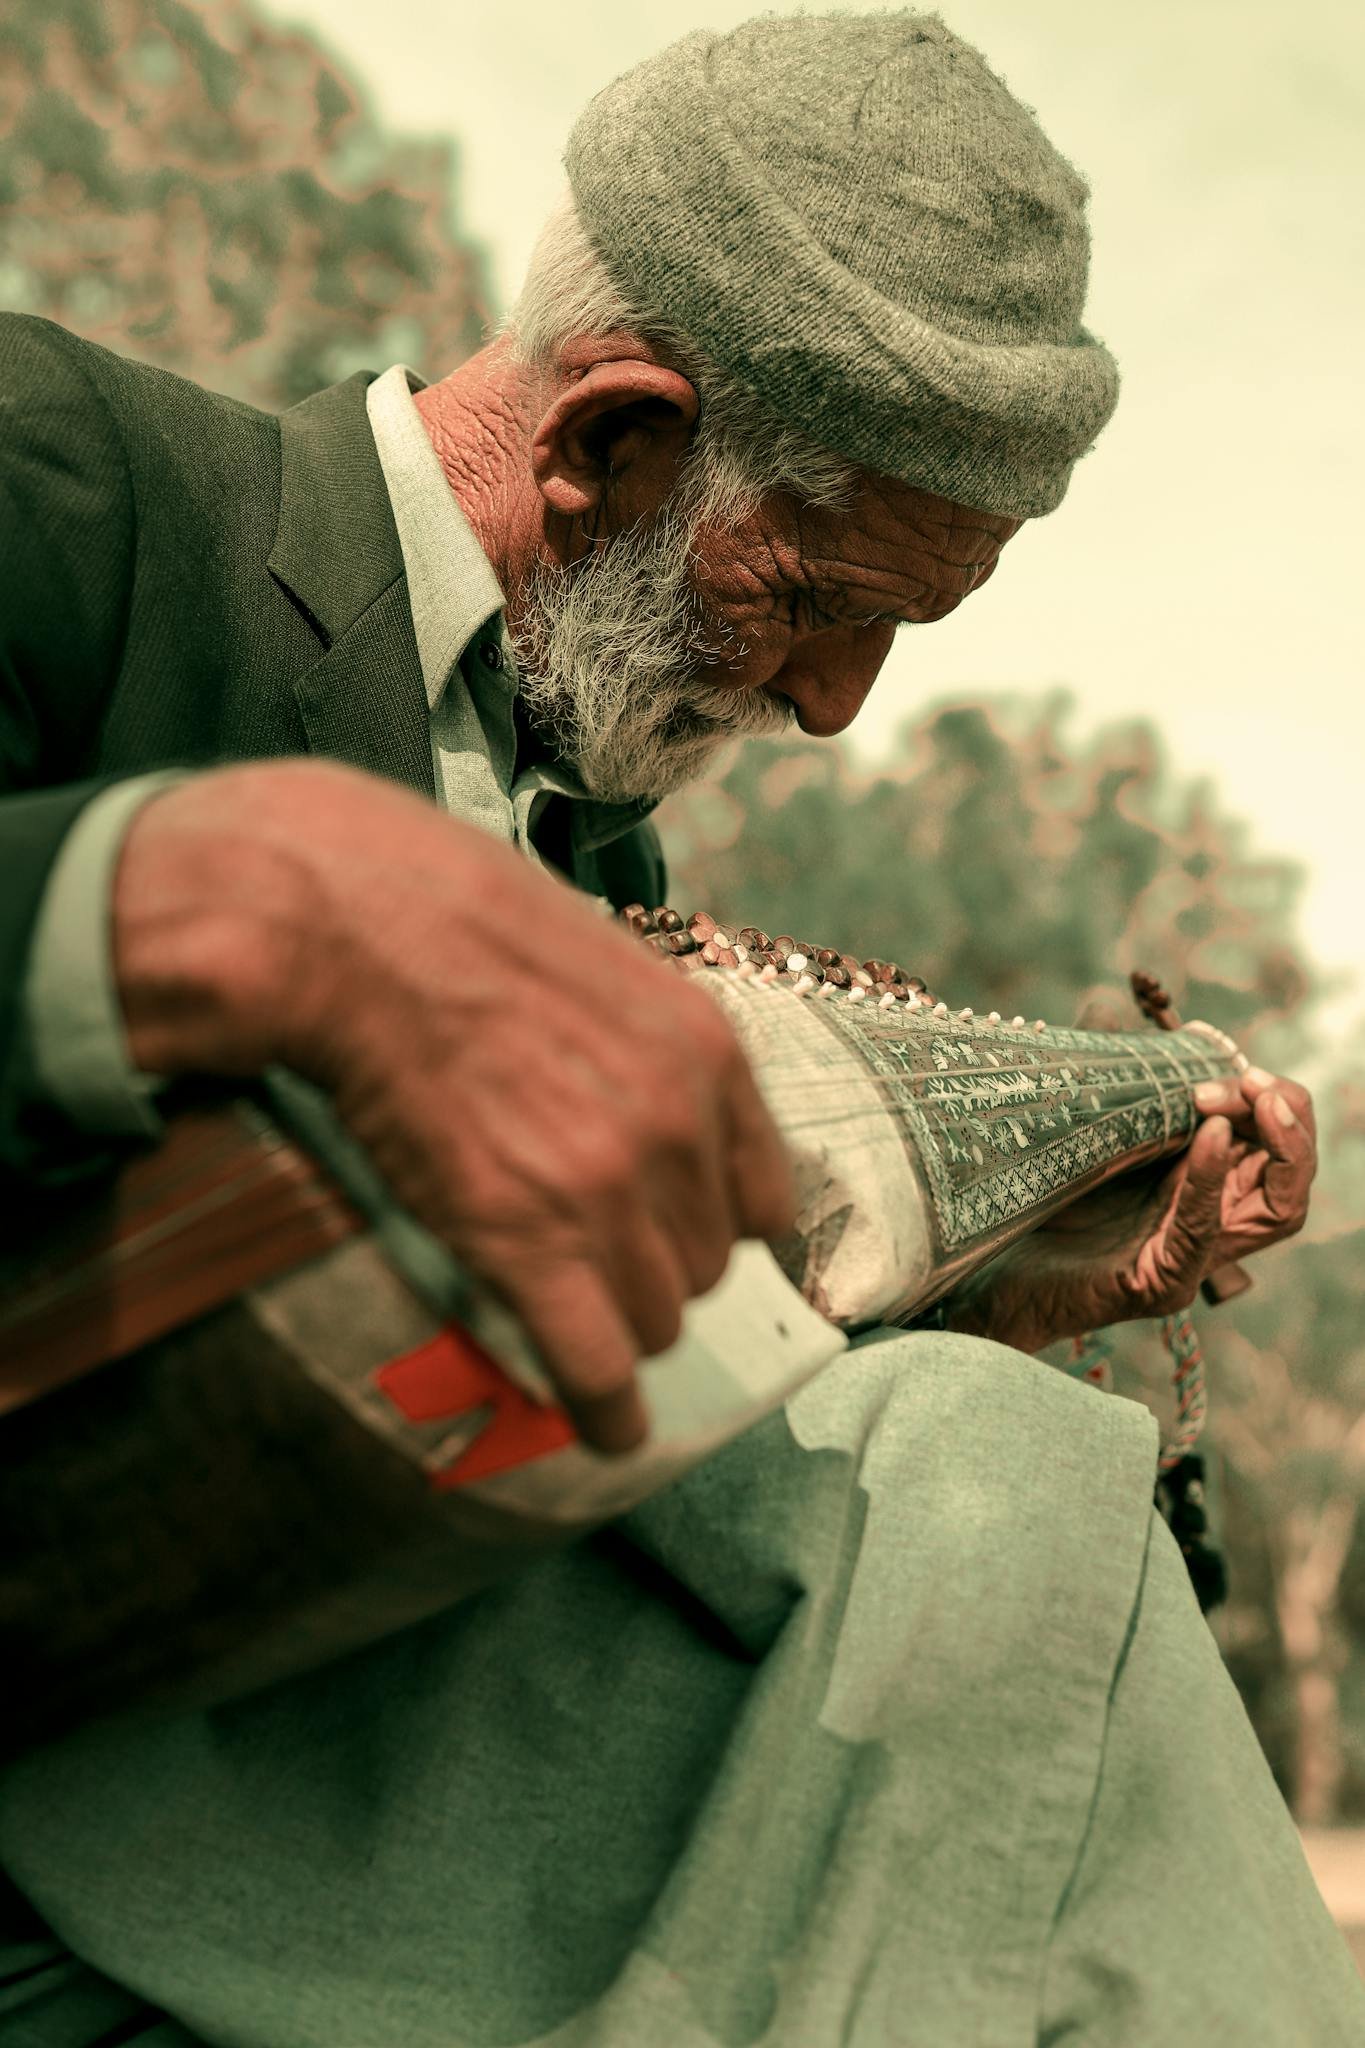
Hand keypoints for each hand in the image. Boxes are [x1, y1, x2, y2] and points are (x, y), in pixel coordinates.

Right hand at [114, 762, 795, 1452]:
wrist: (356, 929)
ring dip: (620, 1329)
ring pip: (657, 1319)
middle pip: (706, 1266)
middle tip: (593, 1266)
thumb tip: (659, 1110)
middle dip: (658, 1274)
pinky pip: (596, 1366)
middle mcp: (676, 1129)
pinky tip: (606, 1431)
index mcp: (706, 1056)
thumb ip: (655, 1048)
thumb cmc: (461, 924)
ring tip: (572, 1319)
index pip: (765, 1198)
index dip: (721, 1231)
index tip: (690, 1248)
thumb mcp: (607, 963)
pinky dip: (605, 1412)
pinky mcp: (526, 1244)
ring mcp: (606, 1192)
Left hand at [946, 1066, 1316, 1354]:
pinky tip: (1208, 1135)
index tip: (1240, 1064)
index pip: (1273, 1143)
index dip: (1272, 1100)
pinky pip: (1200, 1229)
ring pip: (1275, 1209)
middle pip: (1290, 1174)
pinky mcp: (1159, 1283)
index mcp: (1196, 1184)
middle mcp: (1206, 1223)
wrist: (982, 1274)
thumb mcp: (1078, 1128)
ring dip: (1270, 1143)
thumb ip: (1104, 1079)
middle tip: (1250, 1082)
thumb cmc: (1025, 1199)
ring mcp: (1187, 1258)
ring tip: (1249, 1097)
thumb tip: (1106, 1004)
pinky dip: (1209, 1178)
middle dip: (1283, 1115)